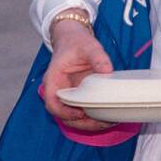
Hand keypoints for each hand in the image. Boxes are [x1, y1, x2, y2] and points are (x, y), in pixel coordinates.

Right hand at [42, 17, 114, 131]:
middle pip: (64, 115)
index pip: (52, 103)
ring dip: (89, 123)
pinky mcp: (78, 95)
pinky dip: (94, 116)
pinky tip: (108, 116)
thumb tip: (108, 71)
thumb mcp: (88, 46)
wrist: (73, 37)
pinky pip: (83, 110)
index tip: (80, 114)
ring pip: (74, 117)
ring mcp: (69, 94)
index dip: (64, 112)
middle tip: (102, 123)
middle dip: (82, 123)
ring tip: (109, 122)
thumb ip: (98, 57)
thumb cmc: (76, 41)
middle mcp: (59, 90)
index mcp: (53, 80)